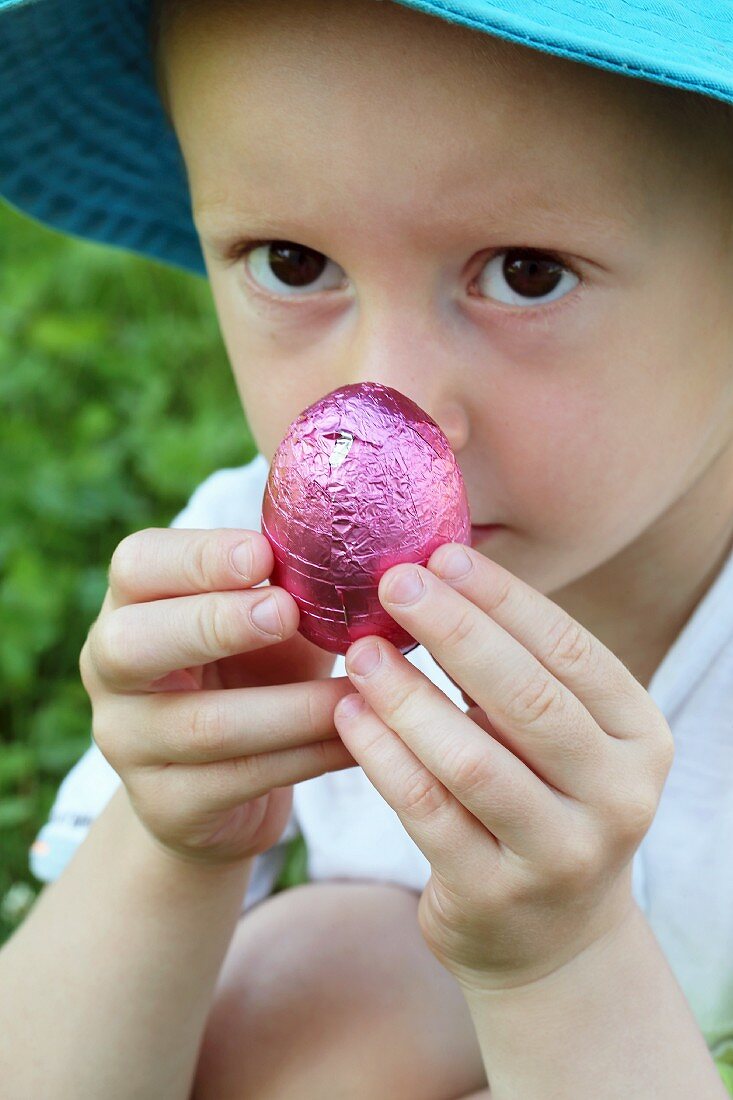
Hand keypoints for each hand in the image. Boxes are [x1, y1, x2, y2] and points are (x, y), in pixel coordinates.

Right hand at [79, 528, 356, 867]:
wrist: (224, 790)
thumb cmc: (255, 674)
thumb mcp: (268, 621)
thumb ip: (291, 582)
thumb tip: (360, 529)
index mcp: (131, 606)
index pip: (137, 567)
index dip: (196, 558)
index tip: (262, 553)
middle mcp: (111, 672)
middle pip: (133, 644)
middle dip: (213, 623)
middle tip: (285, 611)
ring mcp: (130, 744)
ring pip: (205, 726)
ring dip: (293, 705)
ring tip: (362, 685)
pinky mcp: (168, 806)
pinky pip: (241, 780)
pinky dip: (308, 757)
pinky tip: (357, 740)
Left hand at [333, 543, 673, 991]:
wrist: (550, 934)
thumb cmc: (541, 800)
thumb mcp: (558, 738)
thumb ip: (517, 671)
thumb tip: (436, 574)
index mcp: (638, 736)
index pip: (569, 650)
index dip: (501, 598)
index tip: (441, 556)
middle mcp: (618, 796)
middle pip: (528, 698)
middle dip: (454, 631)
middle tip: (393, 583)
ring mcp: (561, 854)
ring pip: (472, 761)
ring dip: (407, 696)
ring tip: (359, 650)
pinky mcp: (496, 894)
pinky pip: (428, 812)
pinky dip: (382, 757)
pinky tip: (347, 715)